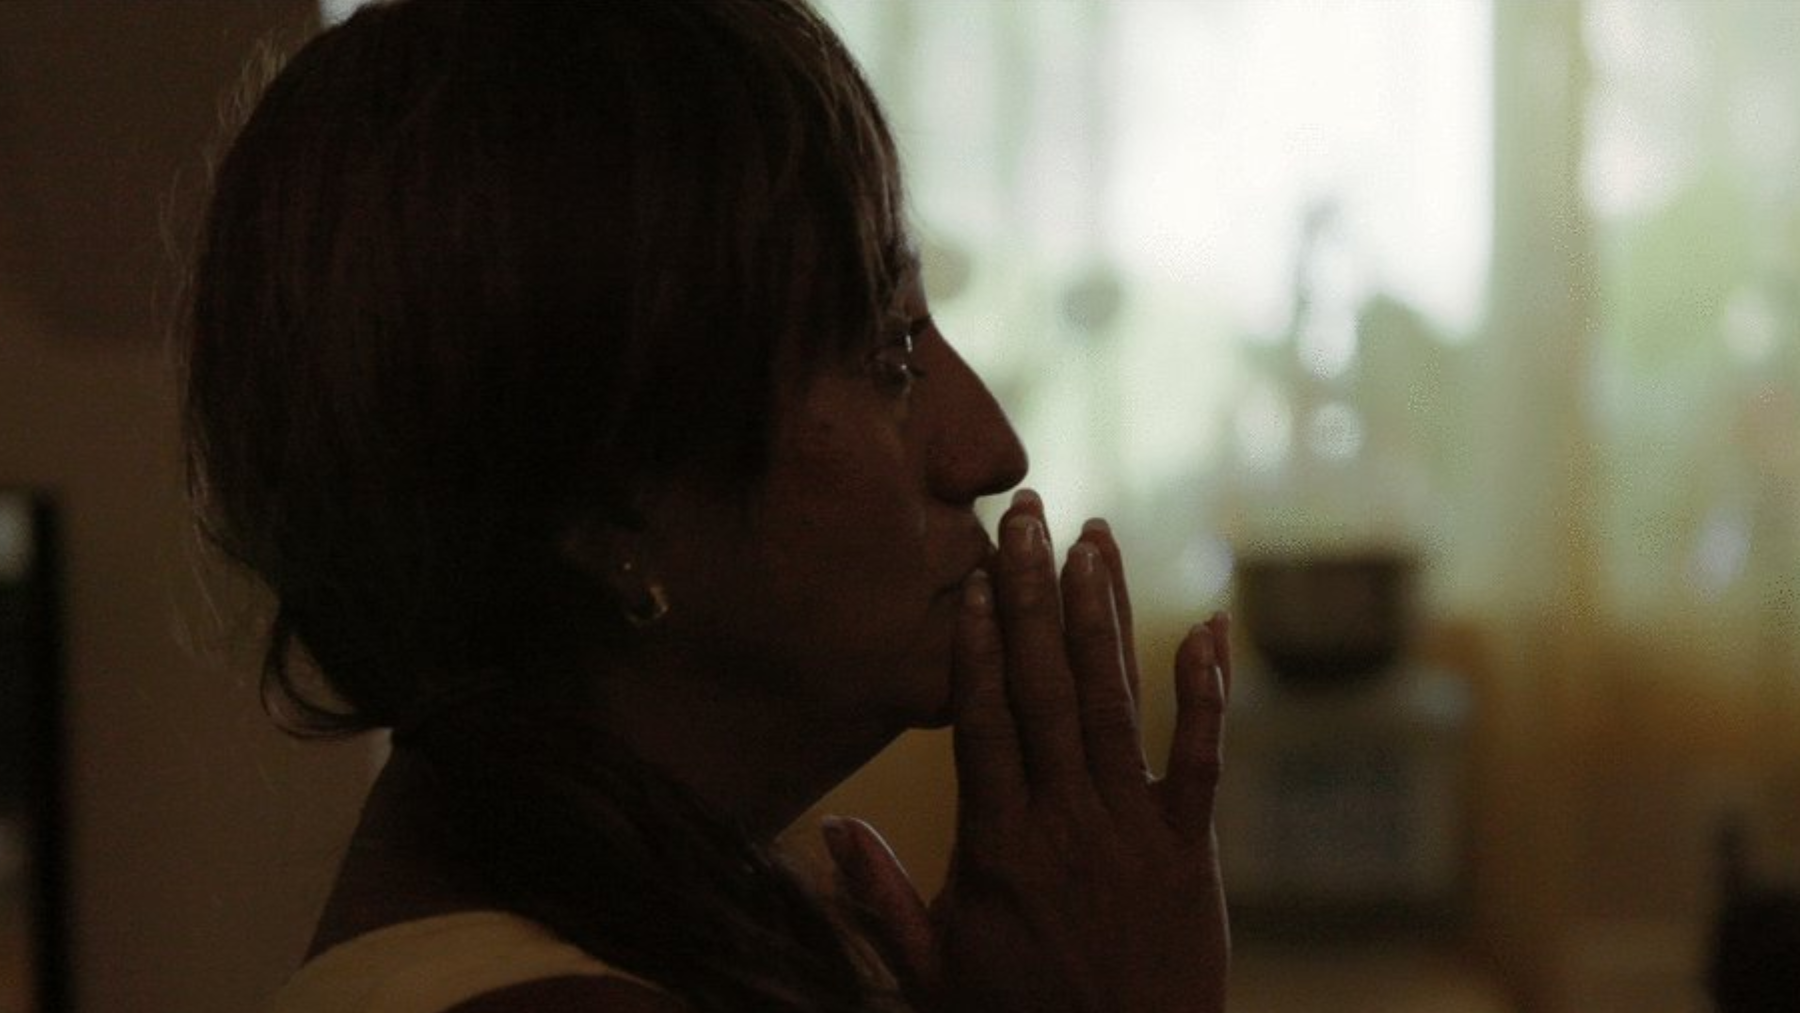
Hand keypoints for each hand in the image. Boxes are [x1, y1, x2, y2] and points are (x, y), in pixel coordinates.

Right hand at [824, 490, 1230, 1012]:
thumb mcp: (928, 970)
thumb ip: (879, 896)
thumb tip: (830, 825)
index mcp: (997, 844)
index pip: (982, 720)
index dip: (980, 642)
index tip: (975, 575)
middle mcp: (1064, 822)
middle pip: (1045, 689)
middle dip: (1034, 595)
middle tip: (1027, 516)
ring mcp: (1132, 830)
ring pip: (1114, 705)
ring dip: (1104, 616)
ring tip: (1093, 540)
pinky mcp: (1189, 849)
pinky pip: (1203, 761)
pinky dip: (1207, 695)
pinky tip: (1210, 628)